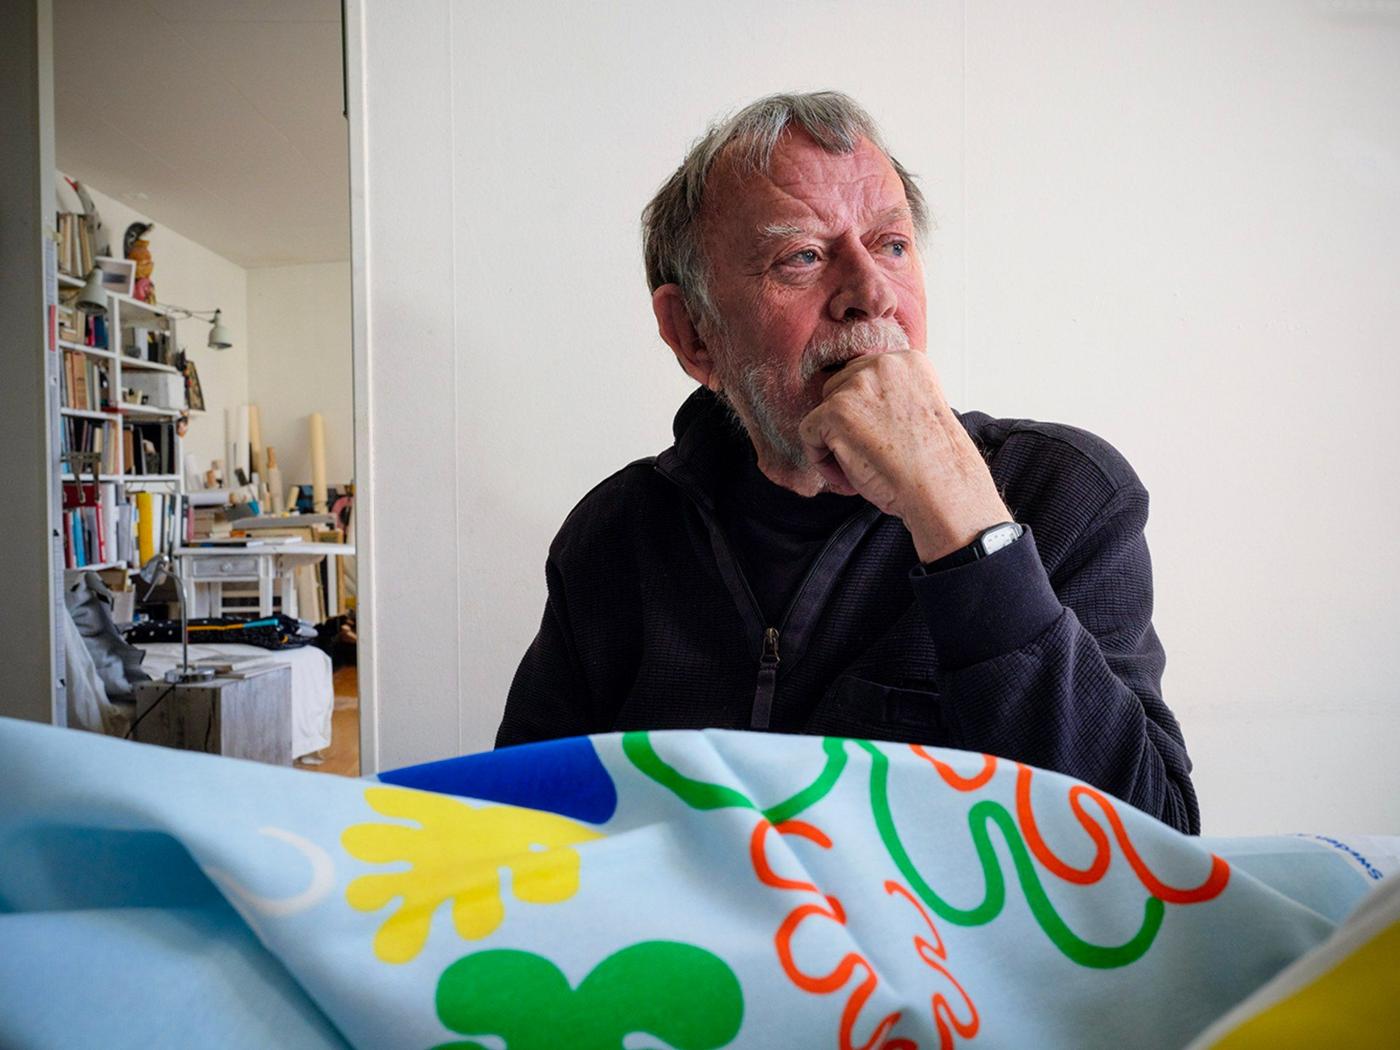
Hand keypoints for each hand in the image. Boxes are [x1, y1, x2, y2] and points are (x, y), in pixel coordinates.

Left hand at [796, 351, 1011, 561]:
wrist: (941, 487)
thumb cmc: (935, 462)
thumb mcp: (919, 410)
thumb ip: (891, 397)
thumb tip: (857, 408)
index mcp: (909, 361)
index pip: (864, 375)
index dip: (864, 412)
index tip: (880, 439)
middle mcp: (884, 364)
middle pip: (838, 388)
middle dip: (846, 423)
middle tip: (868, 455)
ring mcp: (858, 386)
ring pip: (824, 412)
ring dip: (834, 442)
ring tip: (861, 467)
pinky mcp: (836, 411)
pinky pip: (808, 433)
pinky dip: (820, 459)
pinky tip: (847, 476)